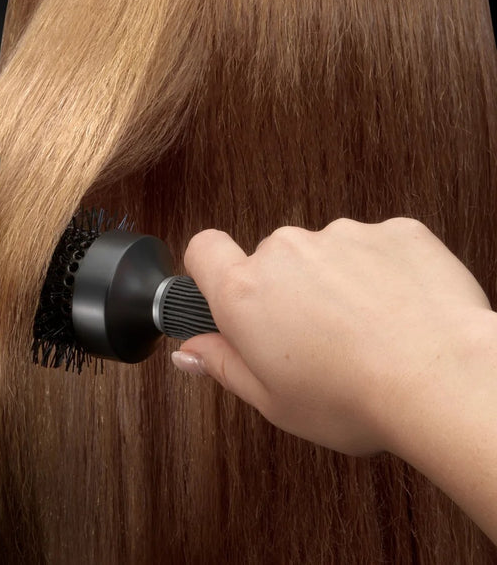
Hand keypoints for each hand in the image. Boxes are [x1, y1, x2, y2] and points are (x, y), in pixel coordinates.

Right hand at [175, 217, 492, 456]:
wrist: (444, 379)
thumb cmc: (358, 400)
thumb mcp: (274, 402)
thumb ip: (224, 366)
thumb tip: (189, 351)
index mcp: (246, 293)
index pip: (204, 249)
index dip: (211, 269)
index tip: (229, 293)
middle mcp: (285, 251)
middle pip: (272, 260)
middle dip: (289, 291)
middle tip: (318, 339)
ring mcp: (341, 235)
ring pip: (328, 254)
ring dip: (340, 281)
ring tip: (371, 332)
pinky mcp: (393, 231)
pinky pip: (379, 247)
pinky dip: (386, 273)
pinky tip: (402, 312)